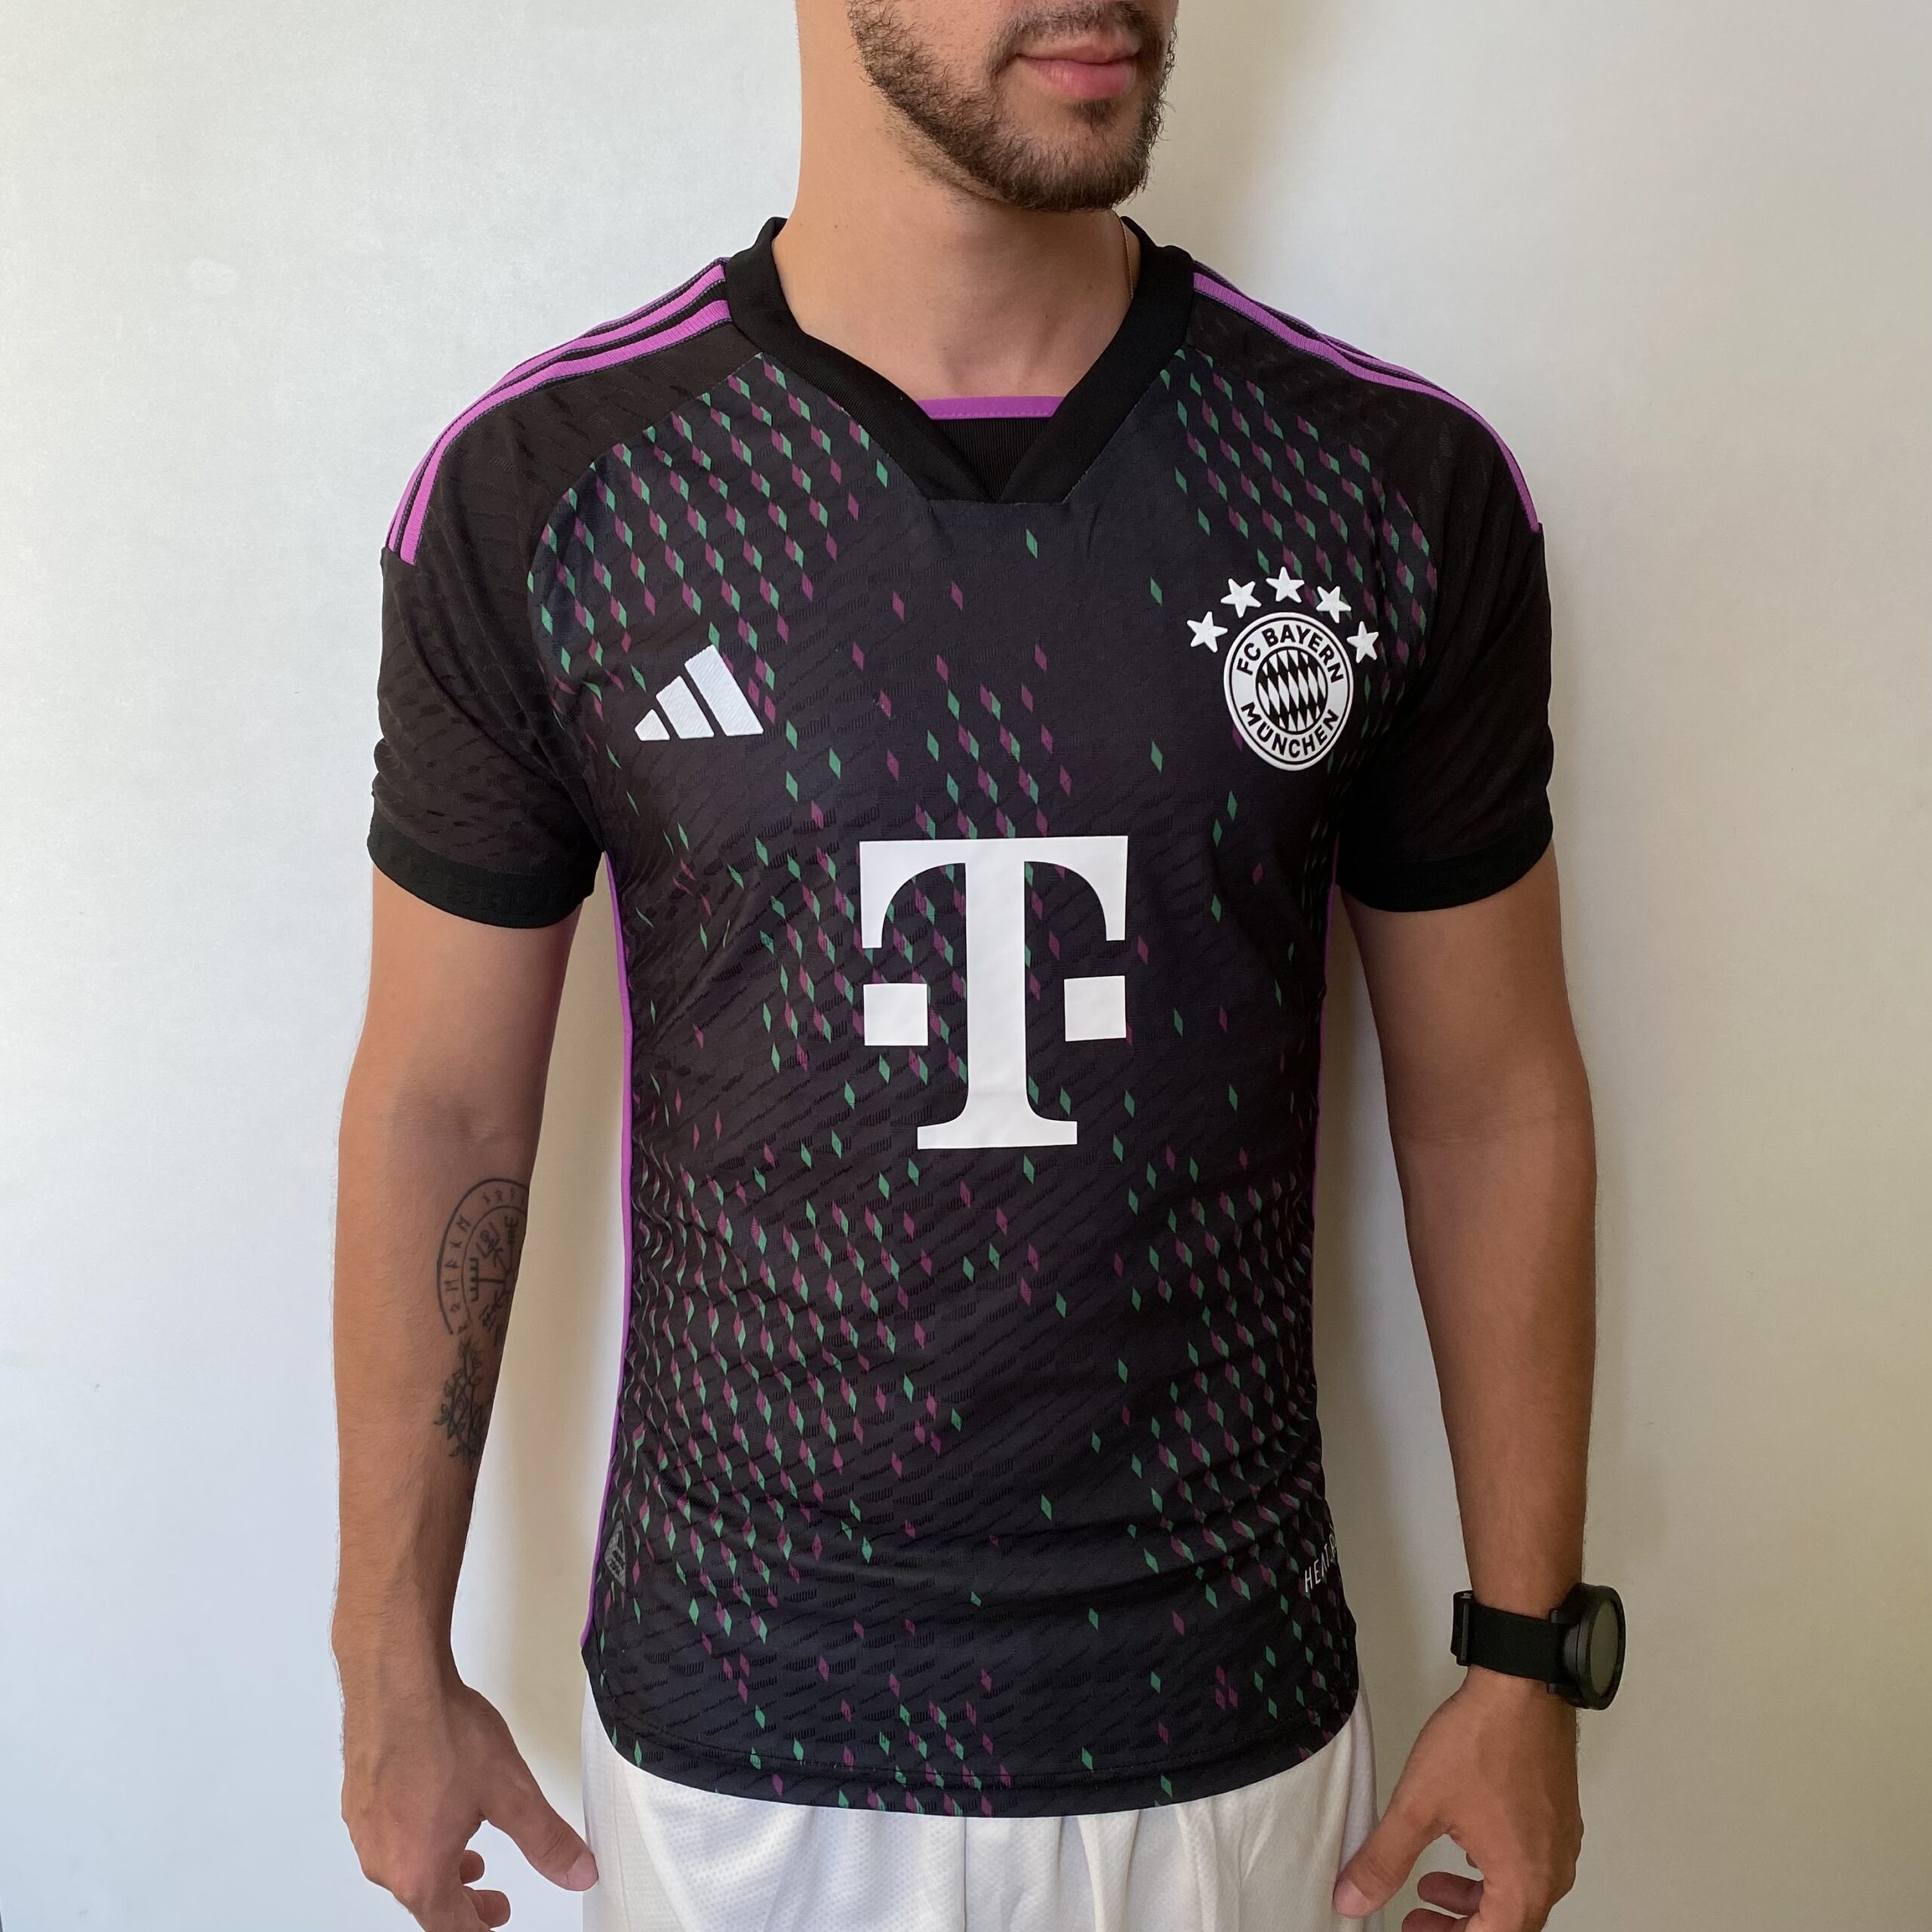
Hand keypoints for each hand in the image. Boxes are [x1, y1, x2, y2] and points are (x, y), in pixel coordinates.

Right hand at [340, 1667, 597, 1929]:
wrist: (396, 1683)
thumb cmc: (445, 1735)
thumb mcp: (512, 1792)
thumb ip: (546, 1840)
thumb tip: (579, 1872)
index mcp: (419, 1872)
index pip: (450, 1928)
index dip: (479, 1929)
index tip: (497, 1920)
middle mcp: (383, 1860)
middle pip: (425, 1901)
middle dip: (464, 1904)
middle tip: (493, 1901)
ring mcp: (364, 1829)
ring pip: (405, 1867)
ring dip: (441, 1869)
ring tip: (472, 1855)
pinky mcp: (357, 1798)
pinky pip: (388, 1835)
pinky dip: (417, 1838)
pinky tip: (438, 1809)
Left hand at [1334, 1671, 1581, 1930]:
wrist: (1522, 1684)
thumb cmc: (1483, 1741)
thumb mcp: (1419, 1805)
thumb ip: (1384, 1859)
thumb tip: (1353, 1899)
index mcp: (1525, 1883)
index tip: (1412, 1928)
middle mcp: (1552, 1870)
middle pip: (1507, 1922)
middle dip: (1459, 1925)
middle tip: (1418, 1913)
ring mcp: (1560, 1841)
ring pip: (1517, 1893)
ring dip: (1473, 1897)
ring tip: (1430, 1882)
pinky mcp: (1558, 1814)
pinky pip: (1528, 1862)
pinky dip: (1492, 1868)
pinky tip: (1464, 1845)